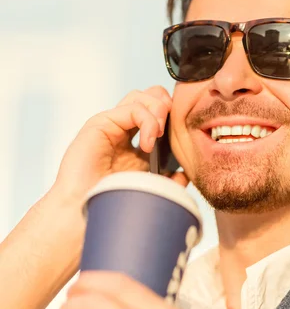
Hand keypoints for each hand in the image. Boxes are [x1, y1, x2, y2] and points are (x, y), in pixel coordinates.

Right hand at [52, 85, 187, 205]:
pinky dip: (147, 121)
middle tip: (173, 128)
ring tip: (160, 136)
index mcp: (134, 142)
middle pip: (150, 96)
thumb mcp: (148, 187)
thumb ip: (167, 179)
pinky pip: (133, 108)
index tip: (182, 135)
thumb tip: (186, 173)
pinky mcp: (101, 123)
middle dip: (167, 106)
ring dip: (159, 111)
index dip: (173, 116)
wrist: (83, 213)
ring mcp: (111, 125)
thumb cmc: (111, 203)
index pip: (158, 113)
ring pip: (142, 96)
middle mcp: (122, 129)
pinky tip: (149, 143)